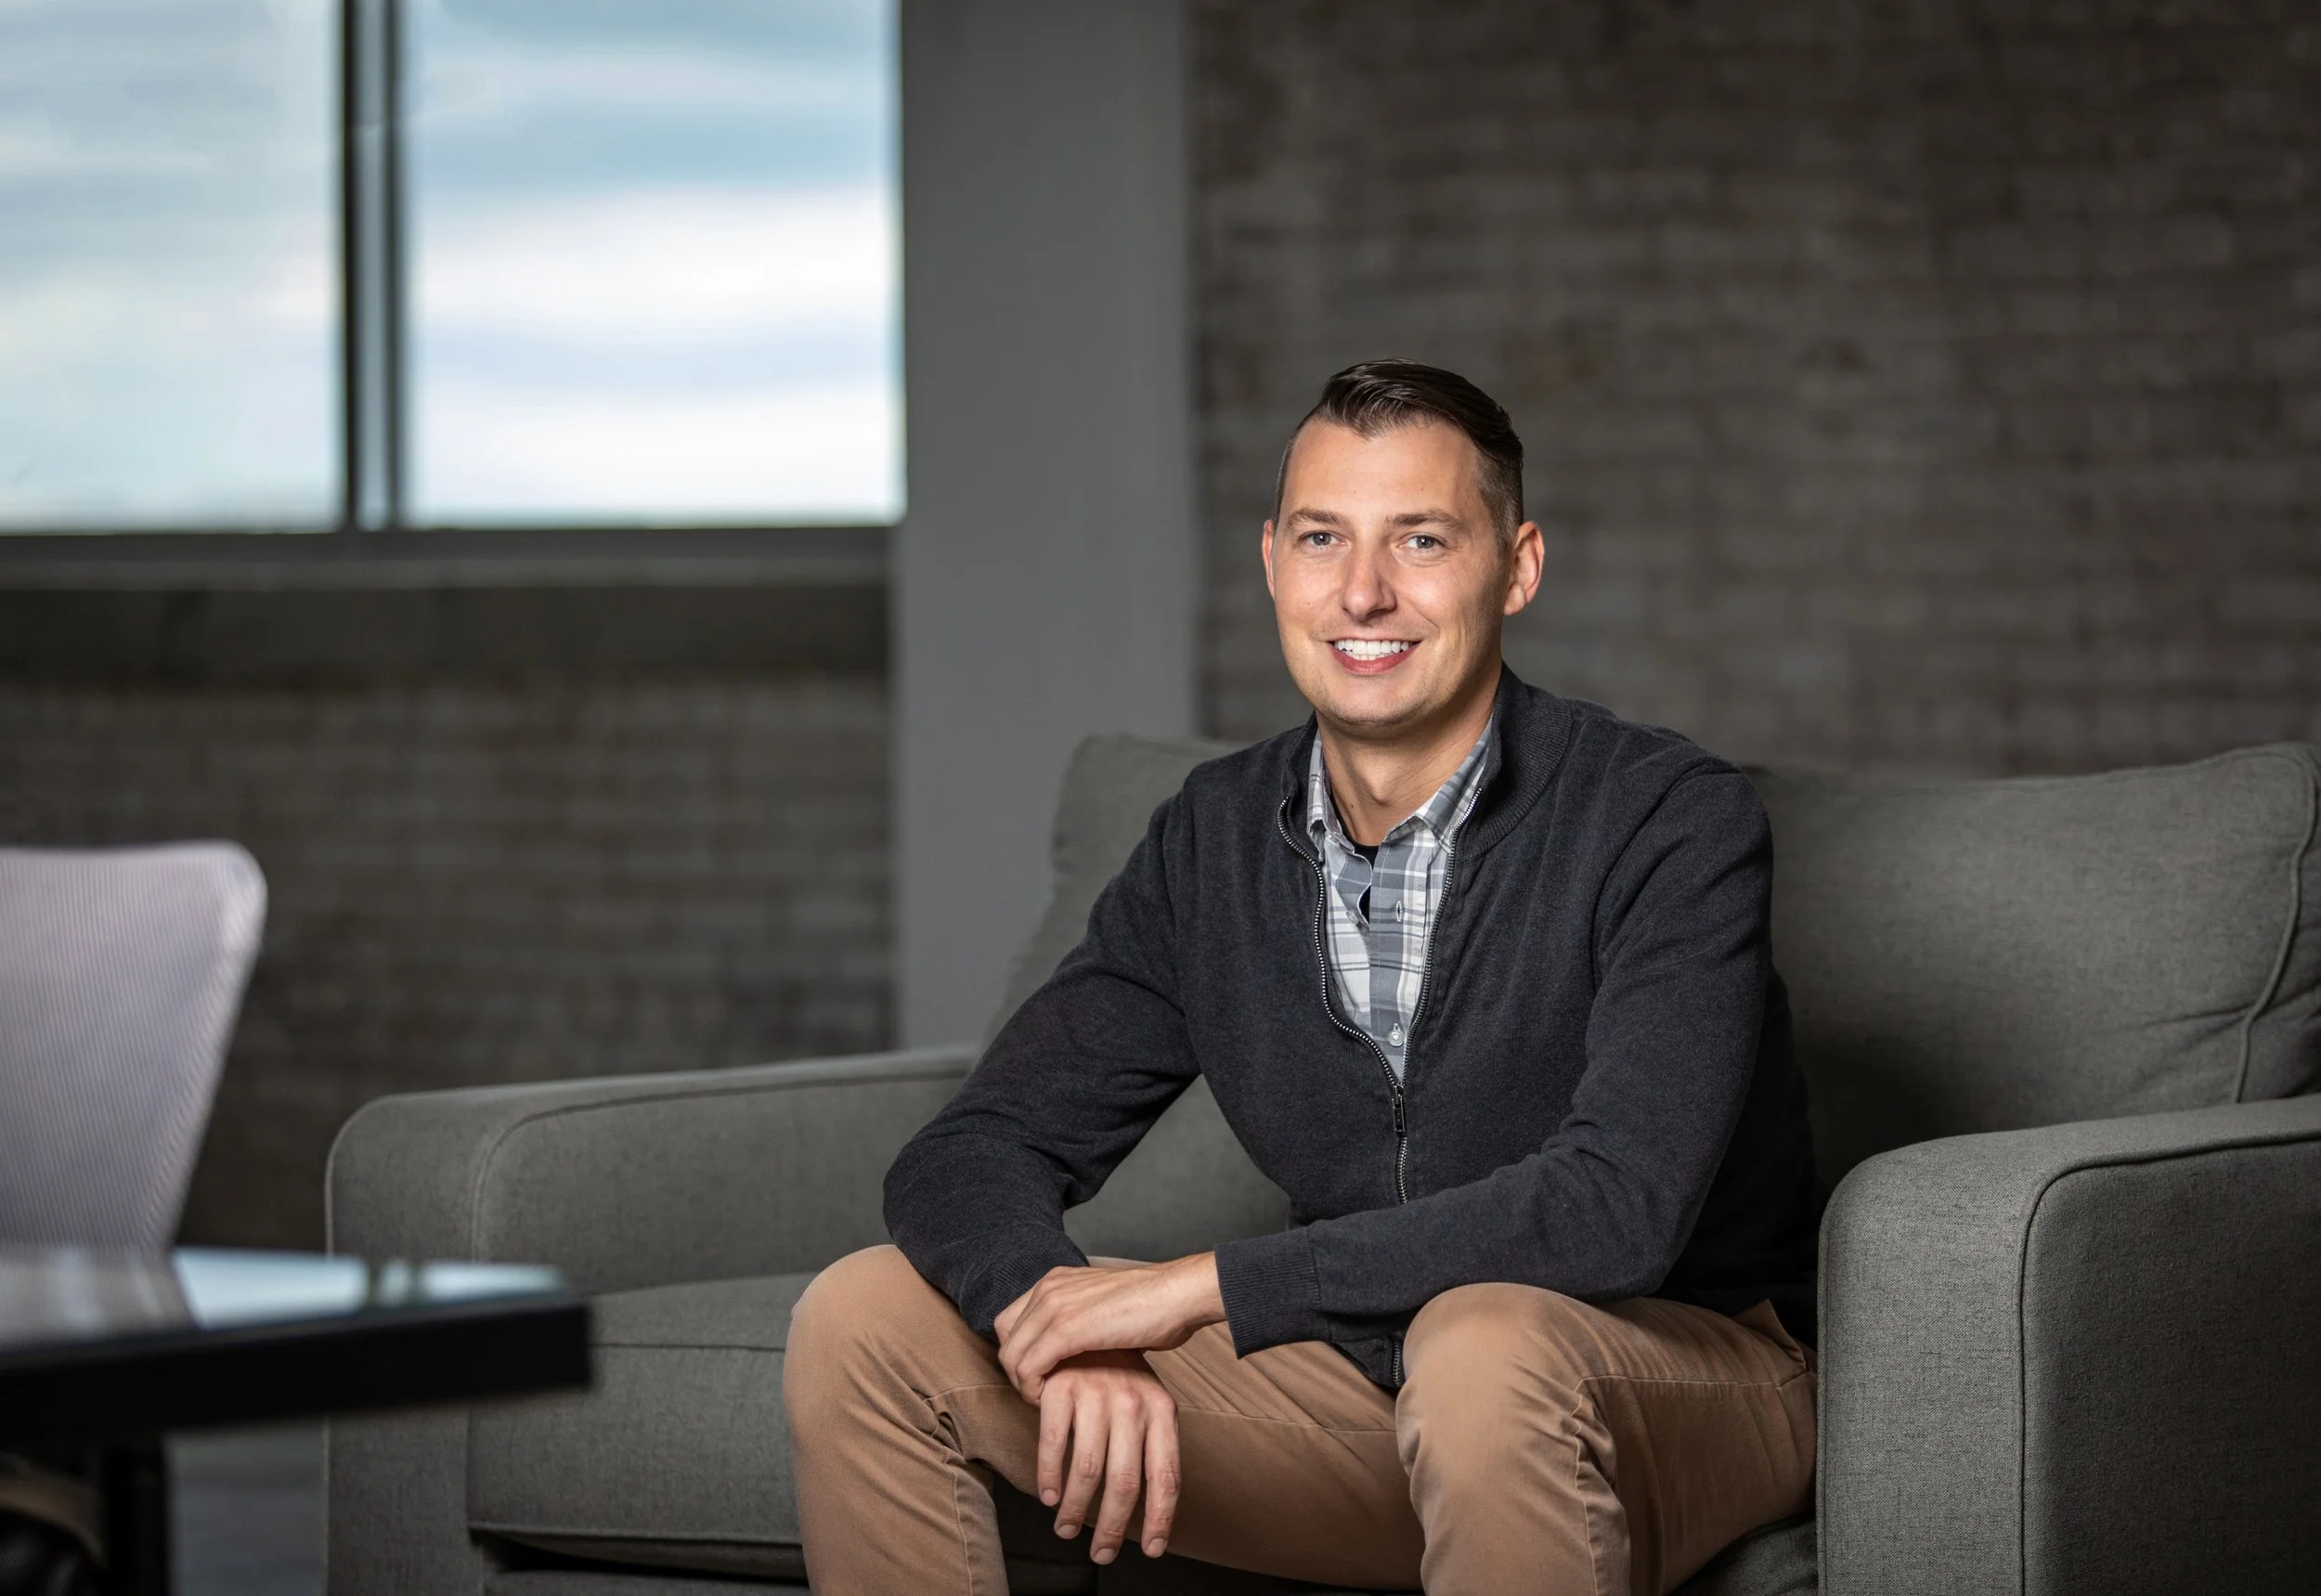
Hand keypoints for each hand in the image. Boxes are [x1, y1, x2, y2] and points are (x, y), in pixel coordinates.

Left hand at [994, 1254, 1224, 1400]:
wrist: (1177, 1296)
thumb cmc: (1154, 1308)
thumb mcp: (1103, 1309)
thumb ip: (1081, 1321)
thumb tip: (1072, 1351)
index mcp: (1056, 1280)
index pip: (1009, 1321)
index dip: (1018, 1353)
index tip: (1039, 1376)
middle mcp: (1049, 1288)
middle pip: (1006, 1339)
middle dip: (1016, 1372)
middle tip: (1039, 1393)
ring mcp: (1055, 1305)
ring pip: (1012, 1356)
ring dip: (1023, 1386)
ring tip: (1045, 1400)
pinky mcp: (1065, 1329)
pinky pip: (1028, 1368)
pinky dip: (1032, 1390)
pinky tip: (1050, 1400)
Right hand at [1034, 1350, 1180, 1564]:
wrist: (1090, 1321)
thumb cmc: (1121, 1375)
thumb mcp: (1150, 1402)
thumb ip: (1152, 1445)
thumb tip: (1154, 1508)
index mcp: (1161, 1409)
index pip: (1166, 1475)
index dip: (1160, 1517)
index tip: (1153, 1549)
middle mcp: (1132, 1403)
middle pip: (1125, 1482)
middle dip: (1113, 1527)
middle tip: (1102, 1554)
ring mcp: (1095, 1393)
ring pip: (1088, 1470)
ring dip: (1076, 1509)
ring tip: (1068, 1530)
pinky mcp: (1060, 1386)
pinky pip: (1053, 1443)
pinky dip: (1049, 1477)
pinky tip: (1049, 1497)